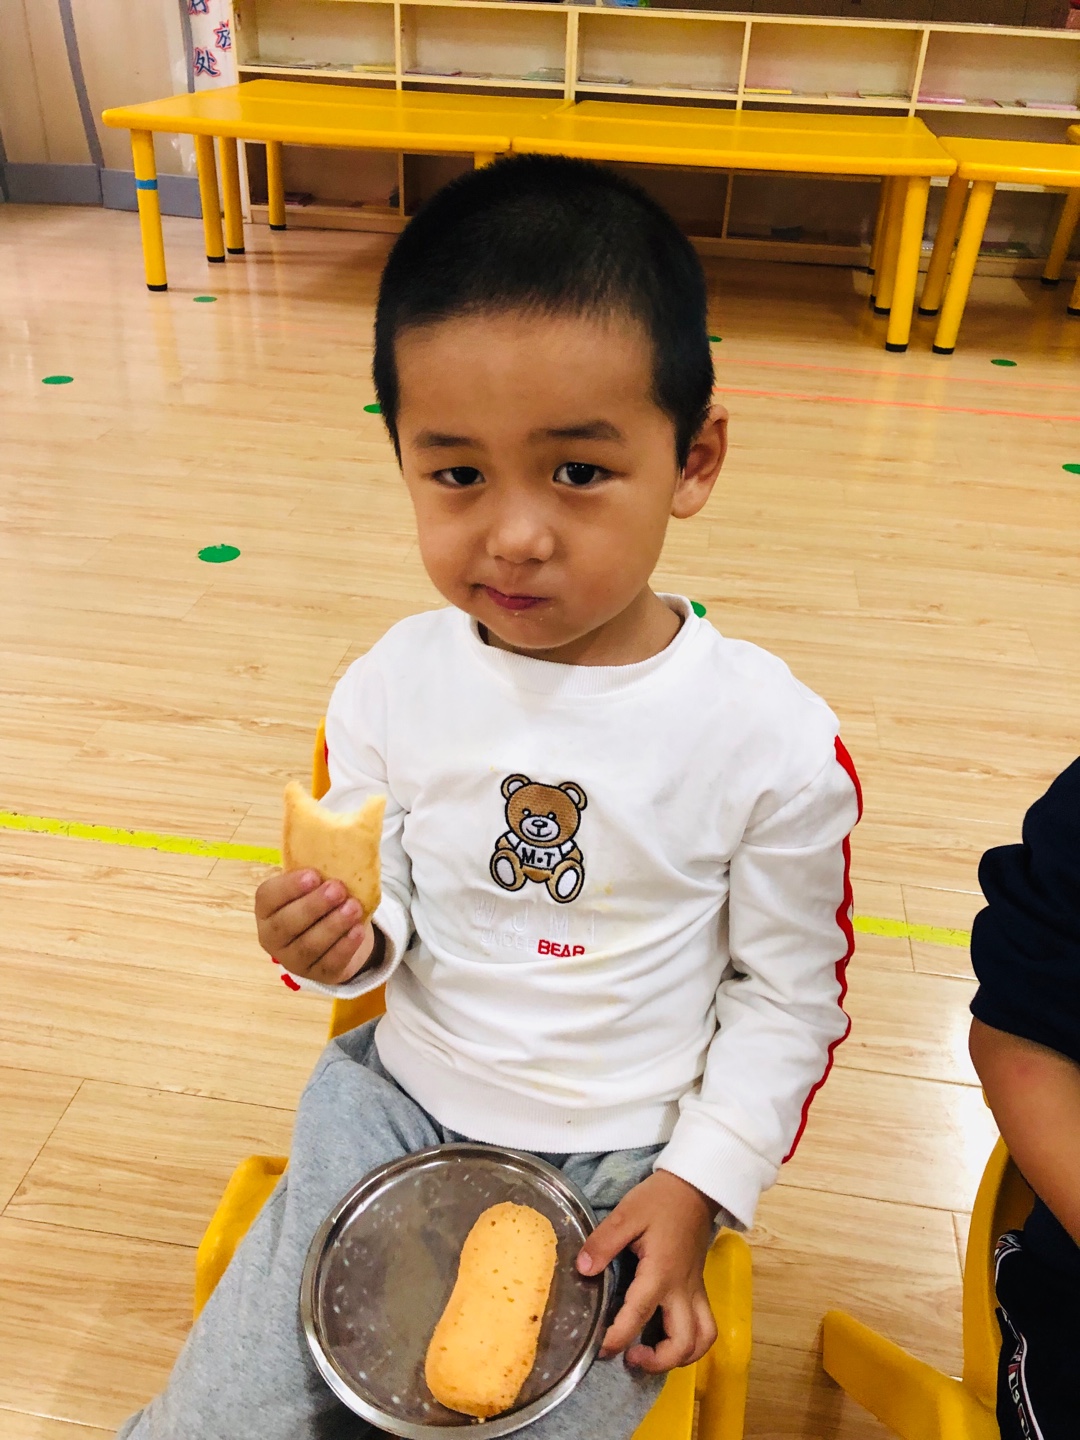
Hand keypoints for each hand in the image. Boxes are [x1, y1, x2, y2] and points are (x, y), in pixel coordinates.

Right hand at [255, 869, 379, 985]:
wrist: (335, 936)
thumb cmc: (318, 901)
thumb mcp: (312, 885)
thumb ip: (316, 870)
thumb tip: (339, 838)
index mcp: (266, 910)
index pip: (268, 898)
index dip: (289, 887)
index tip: (313, 874)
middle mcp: (272, 937)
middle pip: (287, 924)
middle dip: (314, 905)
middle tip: (338, 888)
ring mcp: (293, 960)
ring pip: (309, 945)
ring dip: (333, 925)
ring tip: (354, 907)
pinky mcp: (318, 975)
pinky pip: (330, 962)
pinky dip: (345, 946)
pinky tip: (358, 930)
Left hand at [576, 1170, 717, 1373]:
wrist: (694, 1187)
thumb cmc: (659, 1199)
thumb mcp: (627, 1214)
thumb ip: (603, 1242)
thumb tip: (582, 1270)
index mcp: (661, 1272)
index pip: (638, 1314)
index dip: (617, 1337)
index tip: (599, 1348)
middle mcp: (682, 1288)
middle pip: (682, 1342)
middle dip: (657, 1361)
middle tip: (629, 1356)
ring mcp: (694, 1290)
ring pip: (702, 1339)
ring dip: (680, 1356)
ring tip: (653, 1355)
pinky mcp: (698, 1286)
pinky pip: (705, 1324)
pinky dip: (693, 1341)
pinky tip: (671, 1338)